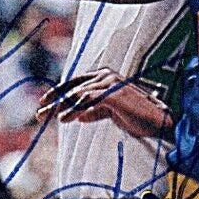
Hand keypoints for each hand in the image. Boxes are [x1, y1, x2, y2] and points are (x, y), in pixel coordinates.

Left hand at [35, 66, 172, 140]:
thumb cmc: (137, 116)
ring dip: (62, 107)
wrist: (159, 122)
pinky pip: (88, 101)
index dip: (58, 92)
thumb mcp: (111, 112)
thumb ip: (96, 110)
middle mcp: (107, 75)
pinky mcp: (114, 94)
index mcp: (105, 76)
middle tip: (39, 113)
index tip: (43, 103)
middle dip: (54, 101)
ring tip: (52, 118)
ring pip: (78, 94)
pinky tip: (66, 119)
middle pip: (74, 88)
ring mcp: (111, 83)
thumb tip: (79, 116)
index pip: (76, 83)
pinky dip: (75, 110)